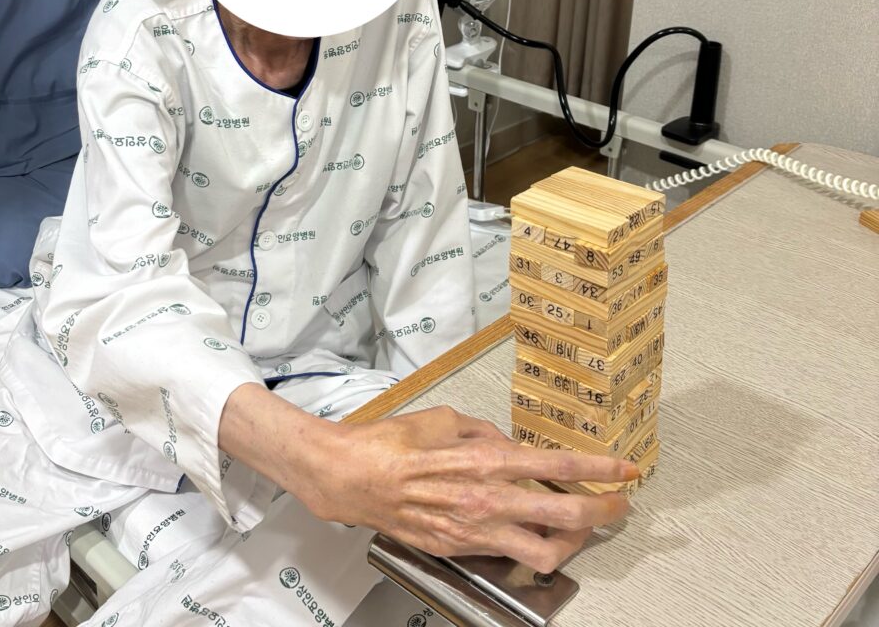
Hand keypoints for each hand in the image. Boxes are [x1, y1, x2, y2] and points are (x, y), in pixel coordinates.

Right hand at [307, 405, 636, 572]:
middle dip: (604, 511)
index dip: (599, 468)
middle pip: (567, 515)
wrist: (350, 479)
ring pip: (546, 551)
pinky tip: (534, 531)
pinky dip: (532, 545)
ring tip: (581, 525)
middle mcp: (487, 500)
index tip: (623, 469)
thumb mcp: (444, 419)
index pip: (559, 466)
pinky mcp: (459, 549)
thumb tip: (508, 443)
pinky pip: (509, 554)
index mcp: (486, 460)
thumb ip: (484, 431)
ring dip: (573, 539)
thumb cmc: (389, 444)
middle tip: (619, 504)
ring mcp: (475, 531)